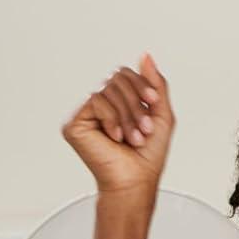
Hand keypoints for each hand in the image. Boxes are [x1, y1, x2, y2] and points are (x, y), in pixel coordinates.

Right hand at [61, 55, 173, 194]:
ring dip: (128, 115)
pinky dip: (112, 119)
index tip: (154, 101)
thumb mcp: (162, 116)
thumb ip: (156, 85)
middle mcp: (102, 106)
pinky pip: (96, 101)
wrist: (135, 181)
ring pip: (108, 89)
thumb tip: (146, 56)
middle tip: (145, 129)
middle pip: (117, 79)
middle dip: (136, 104)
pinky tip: (116, 137)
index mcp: (120, 103)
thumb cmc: (148, 157)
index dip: (142, 84)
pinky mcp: (75, 123)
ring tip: (134, 138)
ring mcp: (87, 114)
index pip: (126, 74)